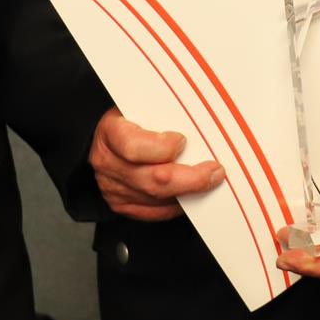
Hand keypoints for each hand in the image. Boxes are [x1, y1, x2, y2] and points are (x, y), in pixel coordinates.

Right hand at [89, 108, 223, 220]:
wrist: (105, 140)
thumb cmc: (129, 121)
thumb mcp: (139, 107)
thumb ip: (163, 116)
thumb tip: (199, 123)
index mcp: (111, 132)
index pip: (134, 146)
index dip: (162, 148)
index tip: (183, 141)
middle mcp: (109, 164)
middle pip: (153, 180)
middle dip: (190, 178)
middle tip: (215, 172)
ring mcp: (114, 188)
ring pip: (158, 199)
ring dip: (189, 192)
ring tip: (209, 181)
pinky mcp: (123, 206)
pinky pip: (156, 212)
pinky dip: (178, 204)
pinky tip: (191, 194)